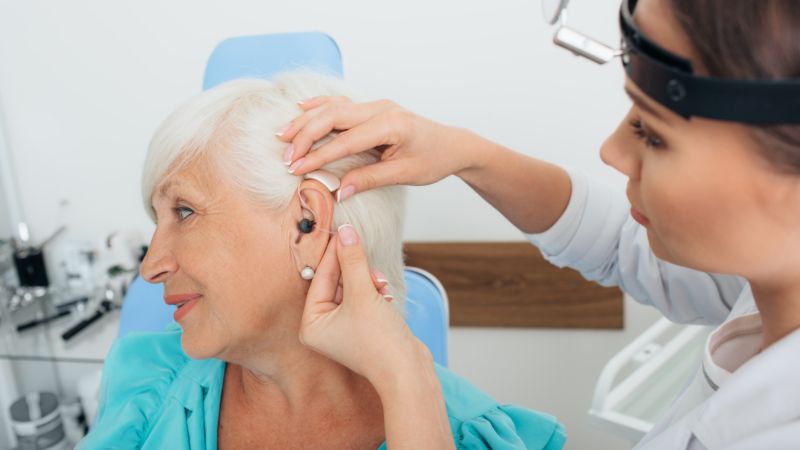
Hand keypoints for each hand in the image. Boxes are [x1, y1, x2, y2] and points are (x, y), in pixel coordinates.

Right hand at [277, 97, 480, 200]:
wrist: (451, 145)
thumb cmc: (433, 159)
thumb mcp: (404, 175)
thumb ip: (370, 179)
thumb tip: (338, 192)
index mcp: (392, 125)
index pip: (346, 140)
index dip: (319, 155)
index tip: (297, 168)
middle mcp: (382, 109)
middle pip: (333, 117)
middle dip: (306, 136)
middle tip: (286, 157)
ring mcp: (376, 105)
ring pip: (333, 108)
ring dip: (306, 121)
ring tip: (283, 135)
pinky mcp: (373, 108)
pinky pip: (341, 104)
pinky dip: (319, 107)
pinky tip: (301, 109)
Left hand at [299, 224, 429, 385]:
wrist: (407, 371)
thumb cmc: (379, 341)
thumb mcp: (363, 293)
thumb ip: (353, 260)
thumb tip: (345, 232)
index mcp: (311, 324)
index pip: (320, 277)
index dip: (334, 253)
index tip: (343, 230)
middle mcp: (323, 327)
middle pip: (335, 281)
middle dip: (355, 271)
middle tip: (365, 256)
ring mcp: (343, 327)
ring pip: (352, 287)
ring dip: (368, 280)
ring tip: (380, 286)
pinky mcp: (363, 326)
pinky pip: (364, 297)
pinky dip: (374, 292)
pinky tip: (385, 295)